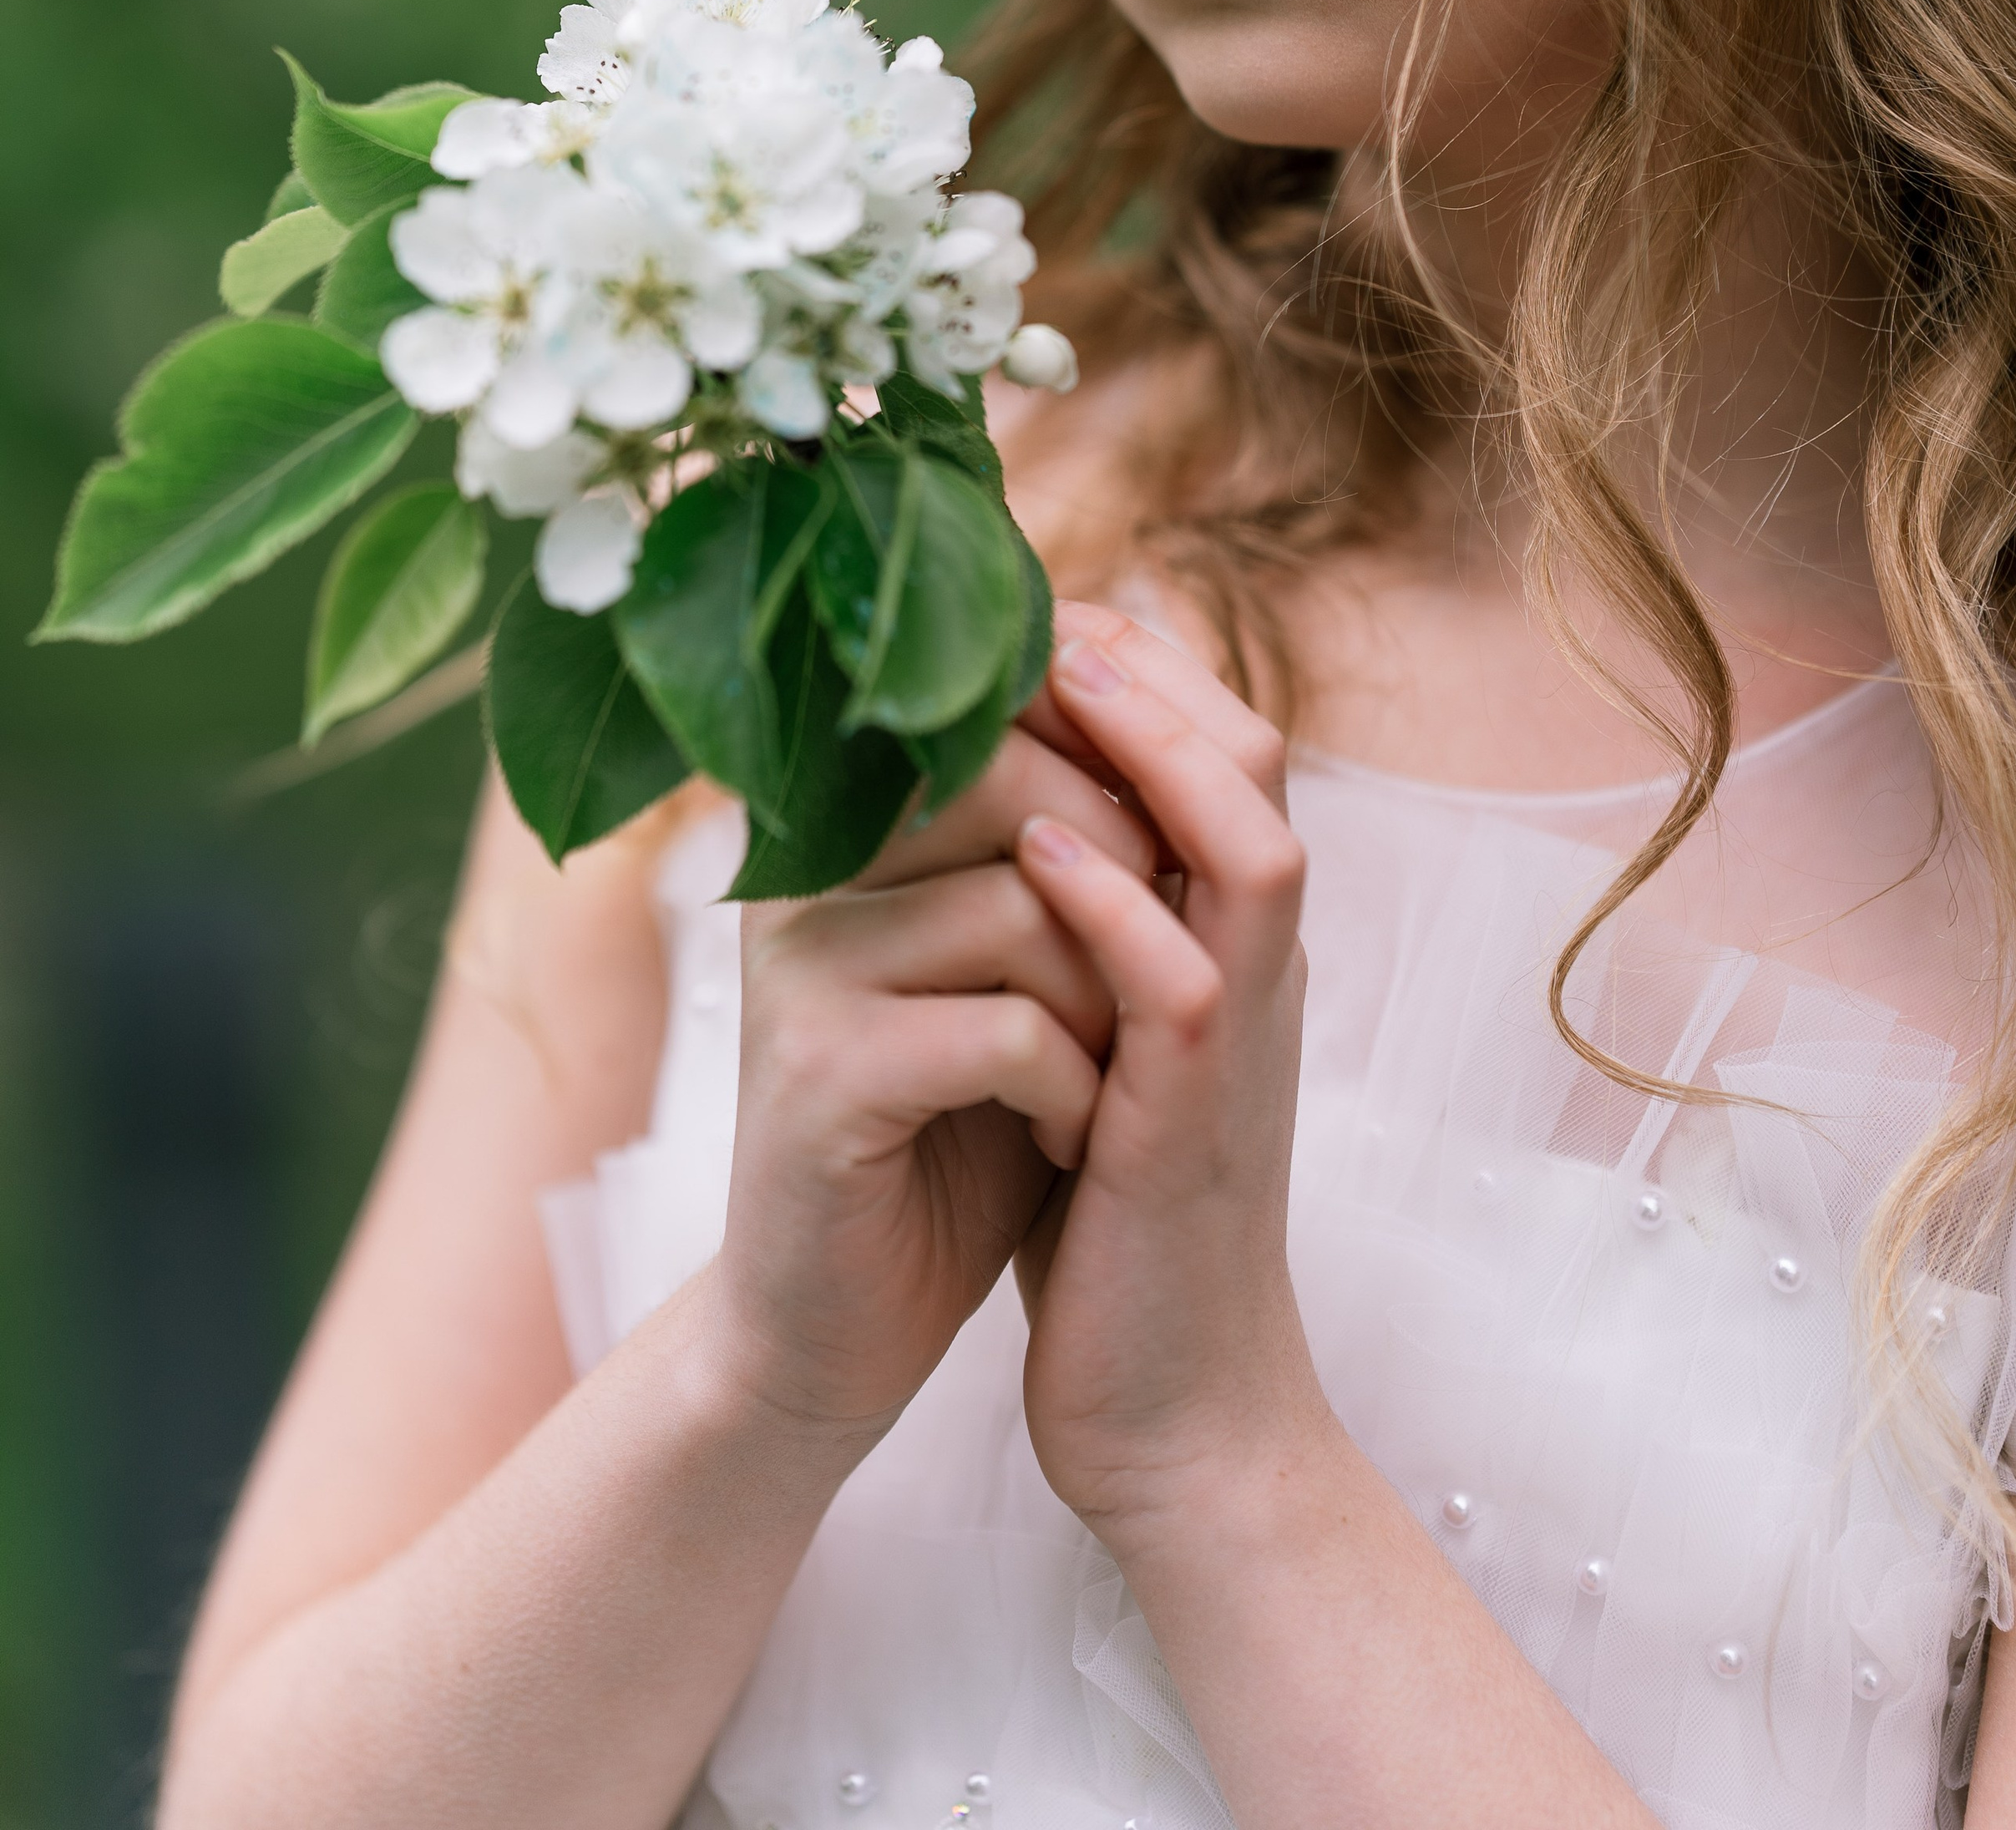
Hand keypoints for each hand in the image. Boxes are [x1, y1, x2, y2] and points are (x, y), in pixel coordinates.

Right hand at [704, 722, 1157, 1456]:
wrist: (840, 1333)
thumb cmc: (955, 1137)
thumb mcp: (1028, 973)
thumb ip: (1078, 845)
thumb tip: (1190, 706)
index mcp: (853, 820)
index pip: (997, 704)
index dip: (1117, 757)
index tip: (1169, 862)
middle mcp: (811, 865)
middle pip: (1013, 777)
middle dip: (1132, 877)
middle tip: (1151, 985)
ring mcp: (802, 960)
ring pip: (1026, 903)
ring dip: (1112, 1001)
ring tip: (1109, 1074)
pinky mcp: (816, 1067)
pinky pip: (1008, 1029)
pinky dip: (1076, 1090)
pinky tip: (1067, 1139)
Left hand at [1008, 604, 1332, 1556]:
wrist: (1171, 1422)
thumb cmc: (1111, 1229)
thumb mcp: (1100, 1047)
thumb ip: (1084, 941)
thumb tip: (996, 823)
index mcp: (1226, 949)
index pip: (1220, 756)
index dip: (1139, 670)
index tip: (1036, 617)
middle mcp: (1254, 974)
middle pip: (1256, 764)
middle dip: (1153, 673)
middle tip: (1049, 613)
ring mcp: (1241, 1046)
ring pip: (1252, 845)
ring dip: (1157, 753)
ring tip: (1059, 685)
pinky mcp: (1195, 1128)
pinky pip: (1185, 983)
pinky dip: (1119, 907)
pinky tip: (1041, 857)